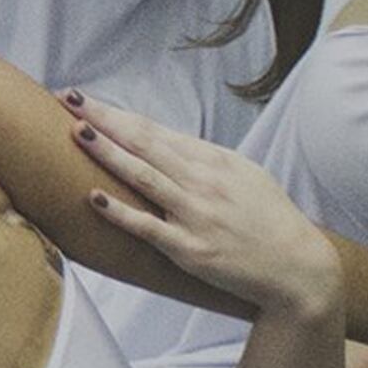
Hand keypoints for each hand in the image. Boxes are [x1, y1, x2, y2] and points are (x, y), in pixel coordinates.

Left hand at [66, 92, 339, 319]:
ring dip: (109, 153)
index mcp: (215, 161)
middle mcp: (204, 182)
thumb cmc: (268, 221)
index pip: (156, 131)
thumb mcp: (244, 176)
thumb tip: (162, 143)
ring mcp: (196, 215)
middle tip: (70, 100)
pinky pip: (149, 227)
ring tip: (78, 132)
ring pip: (144, 176)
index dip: (117, 114)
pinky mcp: (191, 249)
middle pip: (145, 144)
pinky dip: (121, 212)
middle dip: (104, 119)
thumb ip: (203, 160)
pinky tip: (94, 197)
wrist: (298, 268)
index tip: (84, 99)